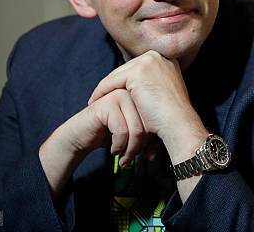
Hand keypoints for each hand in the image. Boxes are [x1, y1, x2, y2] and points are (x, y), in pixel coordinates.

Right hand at [39, 88, 155, 200]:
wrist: (82, 136)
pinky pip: (122, 130)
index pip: (157, 120)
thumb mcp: (136, 132)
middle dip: (141, 147)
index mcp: (143, 95)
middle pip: (149, 125)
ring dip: (130, 150)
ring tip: (124, 159)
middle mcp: (133, 92)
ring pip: (137, 129)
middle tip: (131, 161)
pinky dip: (119, 145)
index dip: (152, 142)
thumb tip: (172, 141)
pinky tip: (113, 150)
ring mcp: (120, 95)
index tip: (147, 155)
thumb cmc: (110, 134)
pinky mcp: (108, 103)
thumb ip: (152, 130)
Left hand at [88, 50, 207, 163]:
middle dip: (112, 83)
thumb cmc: (171, 115)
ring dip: (104, 88)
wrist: (178, 123)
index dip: (123, 80)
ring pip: (117, 74)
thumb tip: (134, 87)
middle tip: (99, 96)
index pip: (136, 67)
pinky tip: (94, 102)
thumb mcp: (163, 92)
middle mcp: (158, 56)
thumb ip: (151, 84)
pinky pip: (112, 81)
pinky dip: (101, 92)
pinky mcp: (137, 72)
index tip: (112, 93)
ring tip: (95, 100)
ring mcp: (148, 61)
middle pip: (126, 68)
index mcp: (166, 59)